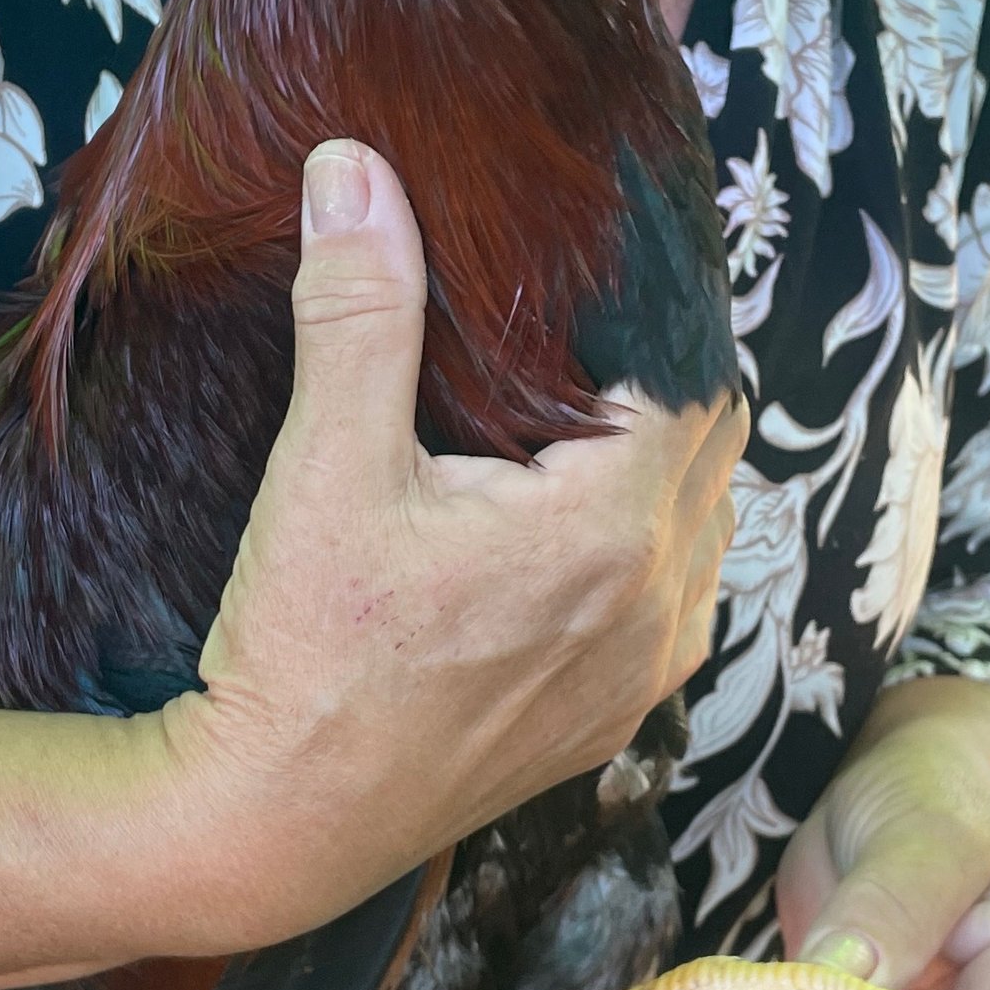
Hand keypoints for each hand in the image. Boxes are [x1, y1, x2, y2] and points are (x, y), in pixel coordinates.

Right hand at [168, 141, 746, 943]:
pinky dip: (636, 554)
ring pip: (699, 528)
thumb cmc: (304, 649)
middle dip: (653, 389)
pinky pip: (669, 605)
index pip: (692, 378)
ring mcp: (643, 672)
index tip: (584, 288)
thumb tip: (355, 169)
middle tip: (564, 347)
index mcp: (612, 526)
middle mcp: (658, 602)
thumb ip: (360, 309)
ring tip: (558, 435)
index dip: (649, 324)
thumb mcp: (327, 465)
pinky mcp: (612, 720)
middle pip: (712, 445)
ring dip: (653, 475)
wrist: (278, 821)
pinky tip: (553, 534)